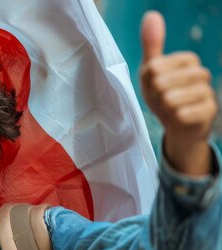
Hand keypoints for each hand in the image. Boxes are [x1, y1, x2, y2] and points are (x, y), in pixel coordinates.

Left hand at [139, 10, 217, 175]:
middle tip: (162, 100)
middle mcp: (201, 73)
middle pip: (161, 83)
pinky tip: (179, 118)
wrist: (178, 126)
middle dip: (155, 96)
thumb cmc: (164, 95)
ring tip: (170, 108)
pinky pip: (181, 114)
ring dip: (164, 108)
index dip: (148, 81)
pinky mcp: (209, 112)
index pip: (154, 67)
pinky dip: (174, 118)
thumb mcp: (152, 71)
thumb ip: (152, 45)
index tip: (155, 86)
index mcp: (188, 59)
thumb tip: (152, 14)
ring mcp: (207, 92)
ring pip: (170, 99)